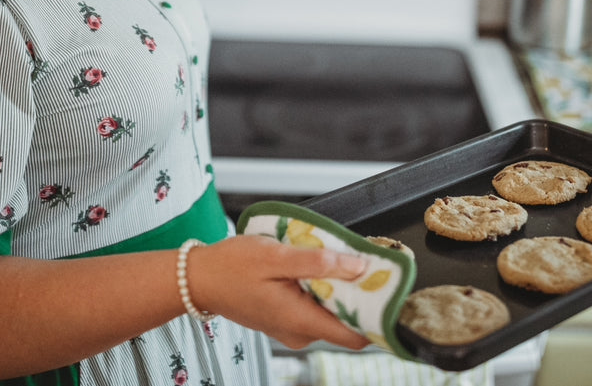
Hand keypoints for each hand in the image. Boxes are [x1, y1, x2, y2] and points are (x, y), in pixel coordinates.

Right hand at [183, 235, 371, 349]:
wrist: (199, 279)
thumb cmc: (231, 266)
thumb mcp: (276, 255)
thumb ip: (318, 262)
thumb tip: (358, 267)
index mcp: (299, 320)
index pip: (356, 336)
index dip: (378, 316)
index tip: (392, 292)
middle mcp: (299, 332)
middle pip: (347, 321)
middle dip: (360, 293)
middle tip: (366, 261)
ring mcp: (293, 329)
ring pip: (332, 313)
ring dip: (340, 288)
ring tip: (339, 259)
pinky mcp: (287, 320)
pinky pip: (317, 308)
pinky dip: (324, 289)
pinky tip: (318, 267)